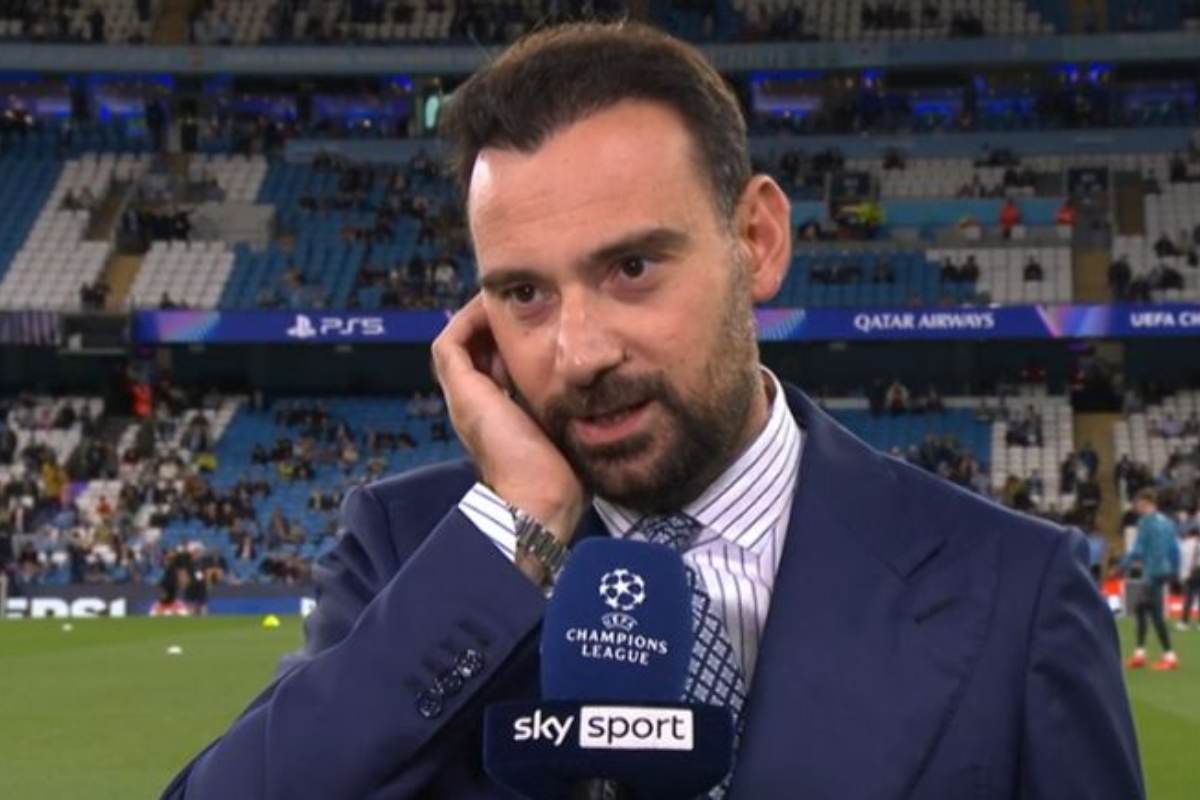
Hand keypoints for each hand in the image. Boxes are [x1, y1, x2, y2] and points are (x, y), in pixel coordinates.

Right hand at [432, 296, 584, 579]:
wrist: (538, 497)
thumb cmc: (562, 476)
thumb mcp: (571, 430)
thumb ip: (577, 411)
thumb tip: (604, 393)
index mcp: (500, 418)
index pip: (497, 370)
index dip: (513, 346)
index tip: (541, 327)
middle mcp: (477, 405)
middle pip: (477, 354)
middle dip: (498, 328)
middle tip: (526, 307)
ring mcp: (465, 398)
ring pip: (460, 344)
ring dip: (482, 320)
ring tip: (509, 300)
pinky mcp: (462, 390)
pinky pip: (450, 343)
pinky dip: (468, 320)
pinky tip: (495, 306)